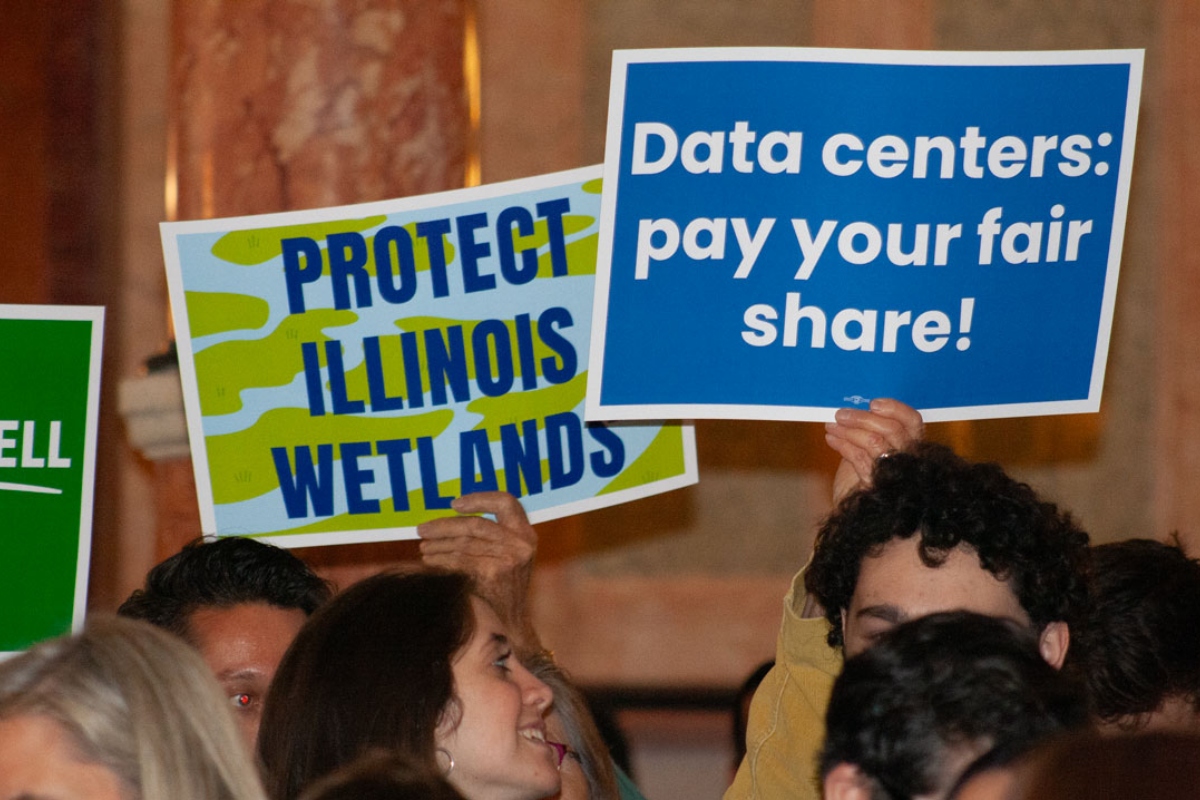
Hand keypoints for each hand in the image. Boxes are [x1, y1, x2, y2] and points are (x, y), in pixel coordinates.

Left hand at [417, 491, 540, 652]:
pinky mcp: (493, 573)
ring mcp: (508, 559)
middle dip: (444, 525)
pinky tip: (429, 560)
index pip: (506, 502)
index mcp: (526, 534)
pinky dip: (441, 559)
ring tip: (423, 546)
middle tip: (422, 528)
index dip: (479, 499)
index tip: (454, 504)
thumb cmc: (504, 586)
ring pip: (464, 542)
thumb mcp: (510, 555)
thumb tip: (451, 515)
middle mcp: (521, 544)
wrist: (512, 621)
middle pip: (476, 523)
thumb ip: (492, 535)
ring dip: (438, 543)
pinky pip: (460, 560)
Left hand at [825, 398, 922, 503]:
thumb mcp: (865, 454)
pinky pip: (860, 458)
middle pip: (894, 430)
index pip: (914, 423)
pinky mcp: (879, 487)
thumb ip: (866, 434)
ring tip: (831, 426)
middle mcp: (910, 462)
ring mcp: (897, 475)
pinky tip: (832, 439)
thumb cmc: (859, 486)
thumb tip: (851, 412)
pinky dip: (844, 445)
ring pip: (875, 441)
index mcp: (912, 449)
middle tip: (841, 414)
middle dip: (863, 418)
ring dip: (849, 430)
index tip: (873, 403)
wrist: (854, 523)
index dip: (895, 409)